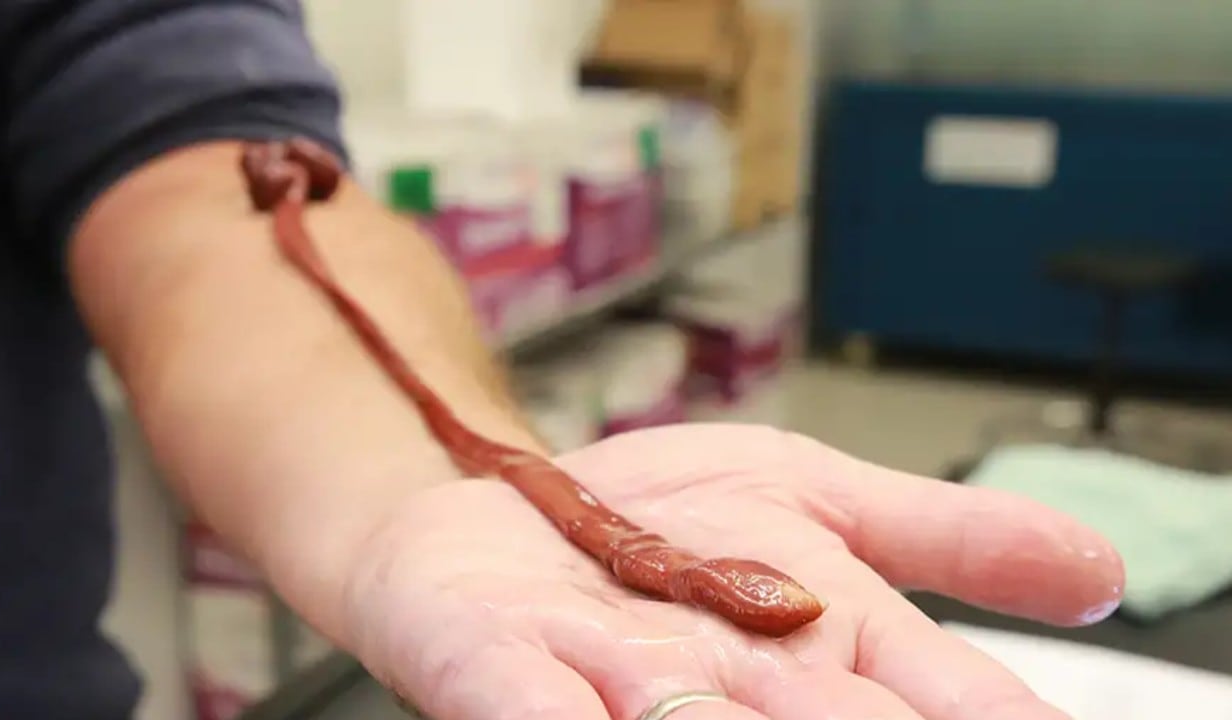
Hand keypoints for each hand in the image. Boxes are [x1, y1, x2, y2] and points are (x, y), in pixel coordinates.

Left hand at [343, 424, 1123, 719]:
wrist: (511, 502)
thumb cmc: (662, 519)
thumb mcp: (821, 499)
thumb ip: (949, 538)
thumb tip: (1098, 574)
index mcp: (829, 651)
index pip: (947, 701)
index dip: (993, 714)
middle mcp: (738, 692)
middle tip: (876, 714)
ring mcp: (620, 688)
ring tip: (766, 711)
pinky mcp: (512, 676)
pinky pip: (537, 710)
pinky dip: (561, 719)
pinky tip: (595, 717)